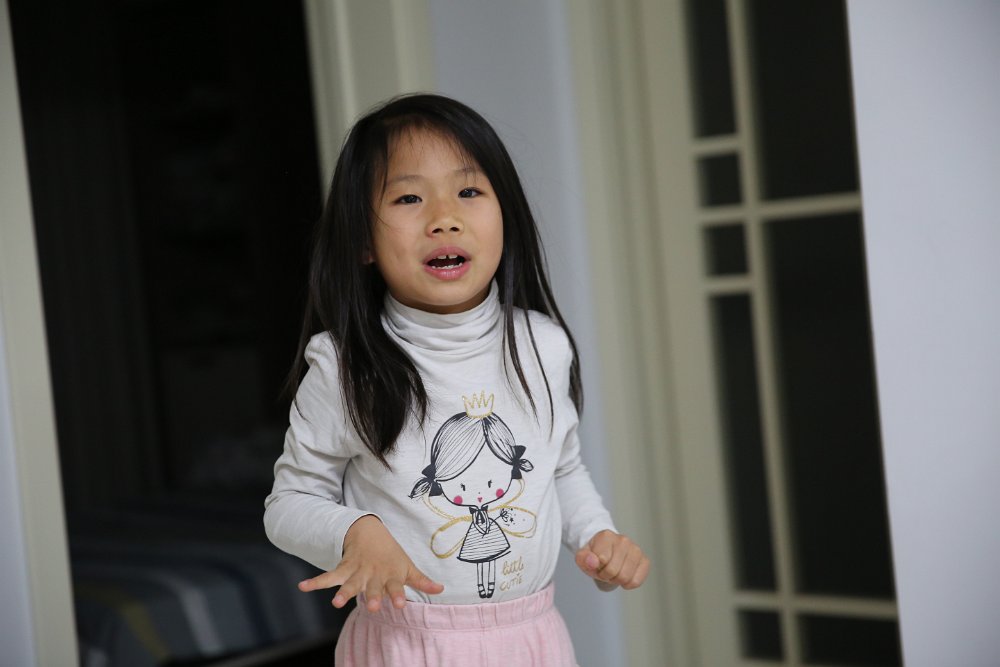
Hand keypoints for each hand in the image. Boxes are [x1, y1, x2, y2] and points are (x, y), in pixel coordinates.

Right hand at [297, 515, 443, 611]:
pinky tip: (303, 586)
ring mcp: (358, 571)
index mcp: (391, 574)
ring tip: (336, 602)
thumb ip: (421, 580)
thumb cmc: (391, 554)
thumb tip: (441, 589)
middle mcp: (374, 574)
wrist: (369, 529)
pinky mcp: (343, 568)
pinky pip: (328, 576)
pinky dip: (315, 582)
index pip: (397, 586)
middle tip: (373, 607)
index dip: (398, 594)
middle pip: (373, 587)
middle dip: (373, 596)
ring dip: (343, 592)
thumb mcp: (407, 565)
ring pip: (350, 583)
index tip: (400, 605)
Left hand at [575, 529, 649, 591]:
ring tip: (614, 572)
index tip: (596, 564)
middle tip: (605, 570)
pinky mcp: (645, 560)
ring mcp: (636, 549)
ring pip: (625, 578)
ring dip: (616, 580)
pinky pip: (636, 581)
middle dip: (606, 576)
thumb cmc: (595, 556)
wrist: (607, 553)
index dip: (596, 568)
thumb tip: (594, 562)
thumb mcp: (583, 557)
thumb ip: (584, 558)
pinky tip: (624, 576)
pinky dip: (628, 584)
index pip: (602, 560)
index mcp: (606, 536)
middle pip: (614, 571)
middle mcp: (623, 540)